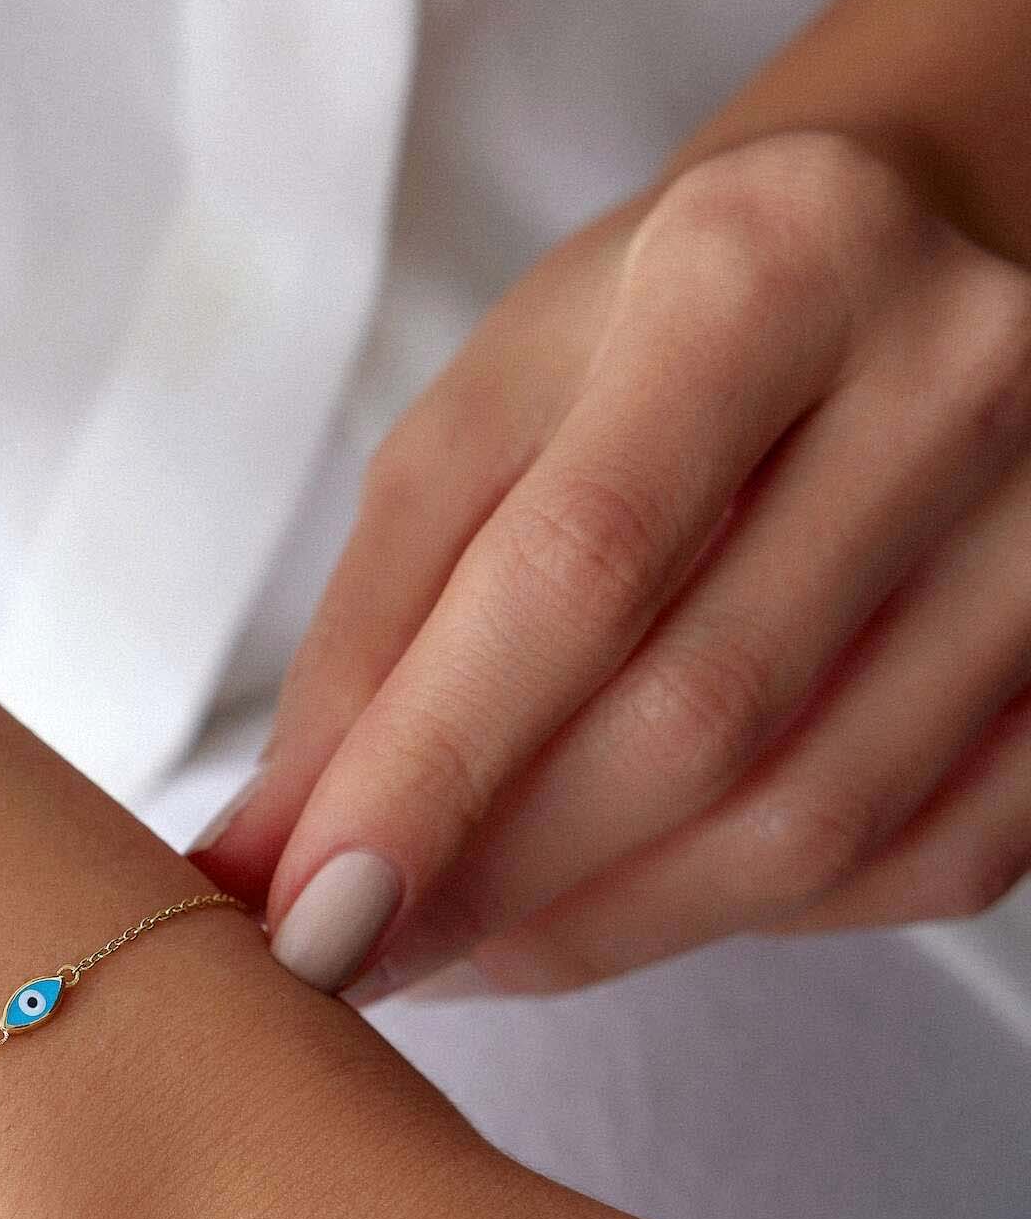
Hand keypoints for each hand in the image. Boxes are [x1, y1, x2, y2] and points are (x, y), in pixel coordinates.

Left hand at [190, 128, 1030, 1001]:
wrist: (880, 279)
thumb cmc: (639, 350)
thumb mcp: (477, 427)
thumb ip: (368, 634)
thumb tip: (266, 854)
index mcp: (764, 271)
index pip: (579, 572)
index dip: (432, 772)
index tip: (307, 913)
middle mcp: (953, 379)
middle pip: (699, 722)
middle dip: (495, 881)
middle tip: (355, 948)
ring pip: (811, 826)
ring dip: (599, 927)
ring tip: (458, 941)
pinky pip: (916, 859)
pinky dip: (738, 916)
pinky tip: (621, 897)